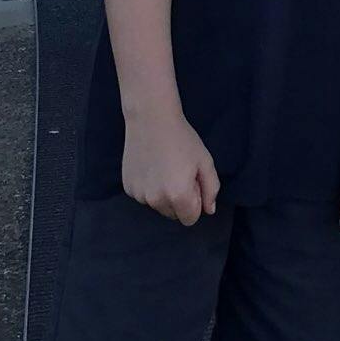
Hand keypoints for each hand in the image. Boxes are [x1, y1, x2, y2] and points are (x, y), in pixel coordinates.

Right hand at [122, 107, 218, 225]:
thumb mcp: (205, 162)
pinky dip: (150, 187)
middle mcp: (156, 200)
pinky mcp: (128, 188)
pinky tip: (152, 166)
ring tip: (166, 168)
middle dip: (180, 200)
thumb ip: (211, 189)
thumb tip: (209, 210)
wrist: (152, 120)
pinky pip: (145, 196)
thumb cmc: (183, 139)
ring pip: (158, 206)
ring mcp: (139, 195)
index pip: (190, 219)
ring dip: (164, 195)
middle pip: (173, 215)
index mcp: (178, 195)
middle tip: (180, 173)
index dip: (196, 202)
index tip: (193, 183)